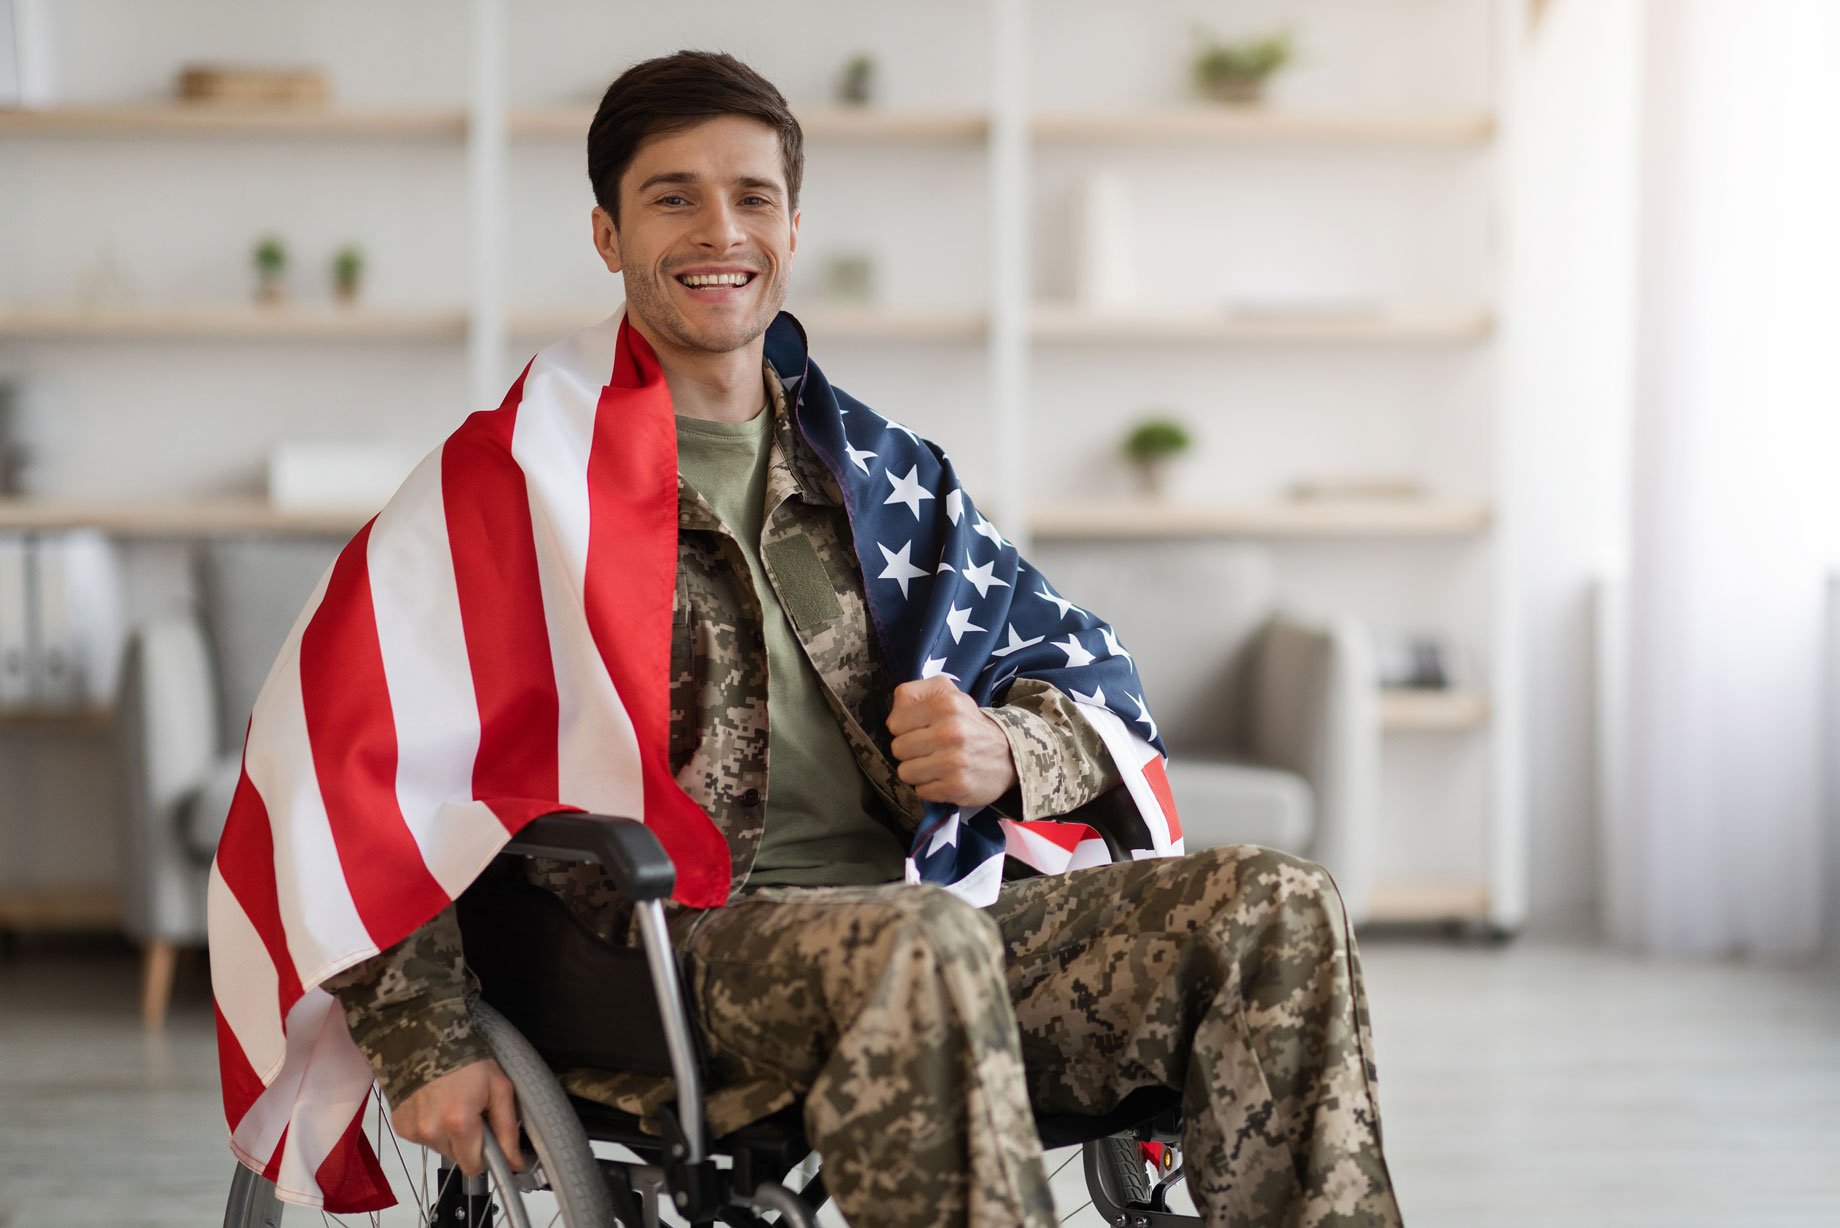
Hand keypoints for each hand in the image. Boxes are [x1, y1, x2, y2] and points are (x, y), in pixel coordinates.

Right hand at [387, 1058, 522, 1176]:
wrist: (427, 1039)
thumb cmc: (470, 1062)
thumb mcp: (500, 1089)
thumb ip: (508, 1130)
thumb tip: (516, 1164)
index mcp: (459, 1124)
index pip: (473, 1166)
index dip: (484, 1156)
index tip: (488, 1138)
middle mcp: (432, 1132)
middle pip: (457, 1157)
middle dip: (467, 1142)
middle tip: (470, 1113)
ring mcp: (413, 1130)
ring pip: (440, 1148)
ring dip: (448, 1134)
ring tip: (450, 1104)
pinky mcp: (400, 1126)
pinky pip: (422, 1138)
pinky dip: (431, 1126)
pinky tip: (433, 1104)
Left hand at [887, 677, 1018, 808]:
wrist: (1008, 754)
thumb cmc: (967, 722)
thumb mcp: (945, 693)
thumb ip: (912, 694)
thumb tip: (892, 717)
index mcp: (944, 703)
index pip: (894, 723)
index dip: (903, 728)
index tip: (920, 729)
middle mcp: (950, 731)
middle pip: (898, 748)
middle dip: (910, 750)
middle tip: (929, 748)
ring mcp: (954, 761)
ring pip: (905, 772)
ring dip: (917, 771)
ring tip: (936, 764)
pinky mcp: (957, 787)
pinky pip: (921, 791)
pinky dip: (930, 787)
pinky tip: (945, 777)